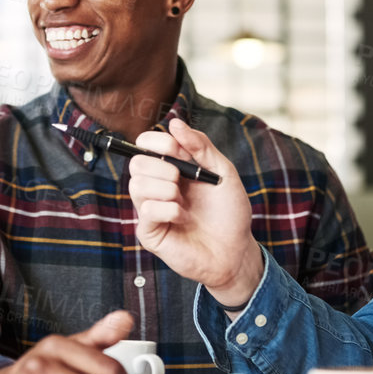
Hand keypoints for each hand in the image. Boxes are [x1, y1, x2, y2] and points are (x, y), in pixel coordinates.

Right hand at [128, 118, 260, 304]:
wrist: (236, 251)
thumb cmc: (229, 213)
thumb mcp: (223, 172)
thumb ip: (201, 145)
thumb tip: (174, 122)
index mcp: (170, 169)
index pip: (144, 145)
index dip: (156, 142)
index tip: (177, 149)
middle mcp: (156, 187)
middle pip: (136, 162)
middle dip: (163, 166)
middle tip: (183, 180)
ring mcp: (150, 210)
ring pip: (136, 185)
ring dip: (167, 189)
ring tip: (184, 202)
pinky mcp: (149, 232)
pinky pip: (147, 210)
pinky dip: (169, 210)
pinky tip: (183, 218)